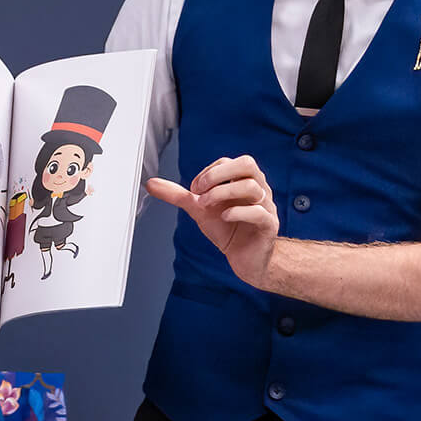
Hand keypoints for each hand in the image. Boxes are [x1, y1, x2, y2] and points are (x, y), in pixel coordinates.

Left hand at [148, 156, 279, 287]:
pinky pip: (259, 212)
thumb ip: (178, 196)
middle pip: (247, 164)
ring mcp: (266, 206)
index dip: (208, 172)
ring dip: (223, 193)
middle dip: (219, 174)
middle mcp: (258, 189)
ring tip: (207, 206)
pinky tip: (224, 217)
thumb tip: (151, 184)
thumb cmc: (228, 230)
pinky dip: (238, 212)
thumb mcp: (200, 210)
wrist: (246, 259)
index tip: (194, 189)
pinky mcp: (268, 225)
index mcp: (242, 181)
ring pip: (252, 186)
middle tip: (200, 191)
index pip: (228, 162)